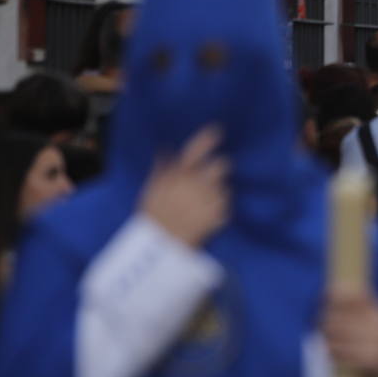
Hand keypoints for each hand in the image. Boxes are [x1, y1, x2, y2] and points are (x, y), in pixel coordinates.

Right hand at [140, 126, 228, 247]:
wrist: (161, 245)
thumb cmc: (153, 216)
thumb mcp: (152, 189)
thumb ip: (161, 168)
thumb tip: (165, 149)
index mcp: (180, 175)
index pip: (196, 150)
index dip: (208, 138)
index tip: (218, 130)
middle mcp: (198, 183)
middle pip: (223, 165)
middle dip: (220, 169)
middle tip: (211, 178)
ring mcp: (211, 199)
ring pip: (225, 187)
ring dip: (218, 193)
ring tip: (201, 205)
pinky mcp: (220, 214)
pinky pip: (226, 206)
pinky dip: (219, 210)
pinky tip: (204, 217)